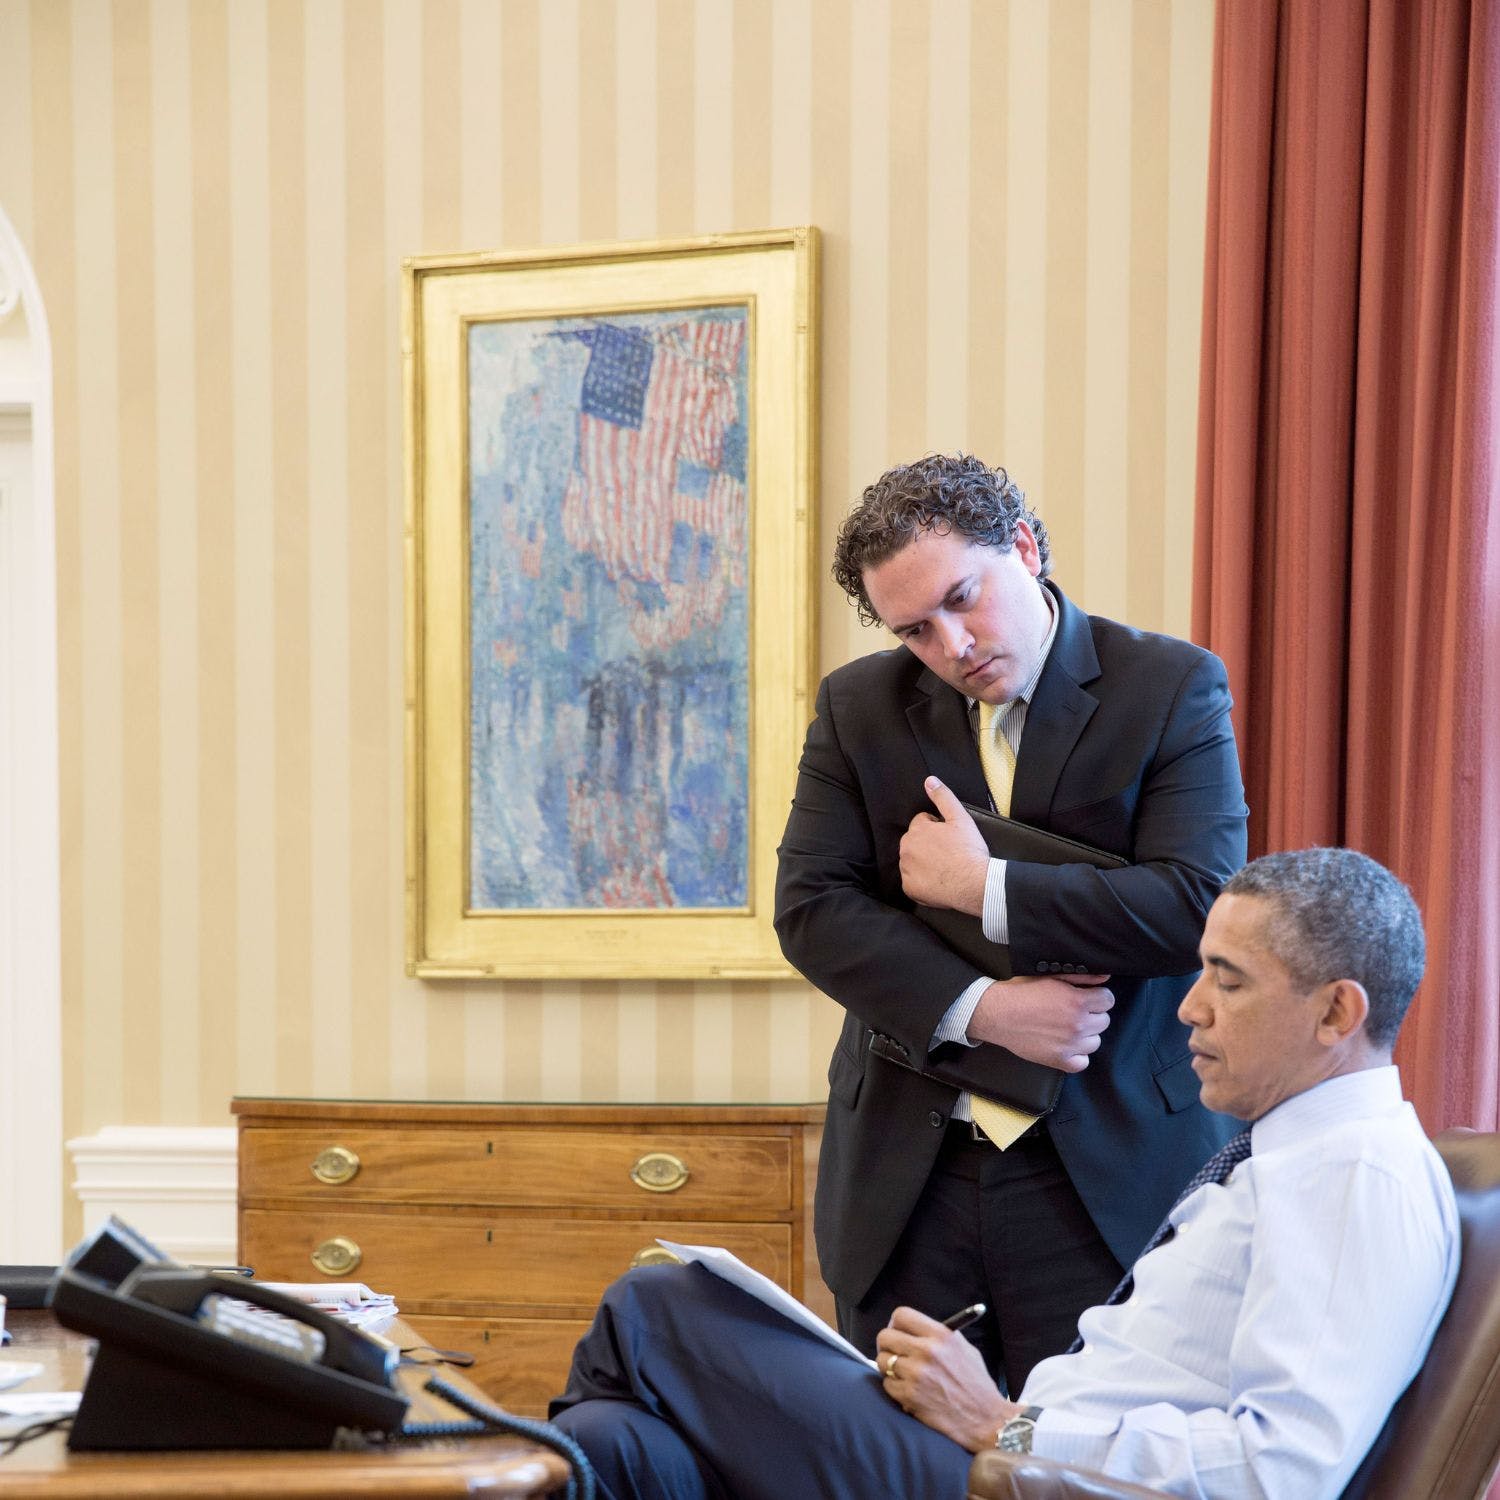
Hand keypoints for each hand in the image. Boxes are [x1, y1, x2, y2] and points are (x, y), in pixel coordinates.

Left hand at [875, 1307, 1018, 1451]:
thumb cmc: (976, 1384)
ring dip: (890, 1368)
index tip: (897, 1331)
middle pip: (885, 1336)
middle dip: (887, 1345)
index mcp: (941, 1335)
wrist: (986, 1420)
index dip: (895, 1323)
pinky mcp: (910, 1396)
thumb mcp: (964, 1349)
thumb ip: (938, 1337)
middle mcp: (926, 1351)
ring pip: (883, 1361)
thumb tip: (914, 1331)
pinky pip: (888, 1384)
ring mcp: (916, 1374)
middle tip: (894, 1354)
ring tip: (904, 1375)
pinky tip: (909, 1391)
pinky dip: (895, 1388)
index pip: (901, 1315)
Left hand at [899, 777, 988, 914]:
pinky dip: (922, 881)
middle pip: (915, 841)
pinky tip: (938, 881)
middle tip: (948, 853)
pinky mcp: (909, 888)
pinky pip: (912, 881)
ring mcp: (906, 870)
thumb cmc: (969, 850)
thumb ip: (943, 797)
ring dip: (924, 862)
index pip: (922, 823)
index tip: (950, 839)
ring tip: (945, 867)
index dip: (938, 829)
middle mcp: (906, 848)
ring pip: (912, 861)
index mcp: (917, 830)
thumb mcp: (960, 818)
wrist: (975, 883)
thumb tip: (929, 781)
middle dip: (928, 844)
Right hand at [967, 975, 1113, 1070]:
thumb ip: (1081, 976)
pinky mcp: (1060, 1061)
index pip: (1108, 1000)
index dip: (1097, 997)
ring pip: (1095, 1042)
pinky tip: (1066, 1045)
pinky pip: (1083, 1062)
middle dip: (1092, 1014)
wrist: (998, 1014)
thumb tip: (1105, 978)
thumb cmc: (1022, 992)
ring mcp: (1070, 1045)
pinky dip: (1077, 1055)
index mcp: (1077, 1001)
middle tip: (1073, 1011)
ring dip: (1085, 1034)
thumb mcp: (1051, 976)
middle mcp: (1078, 1024)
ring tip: (1067, 1028)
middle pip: (1104, 1021)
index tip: (1087, 998)